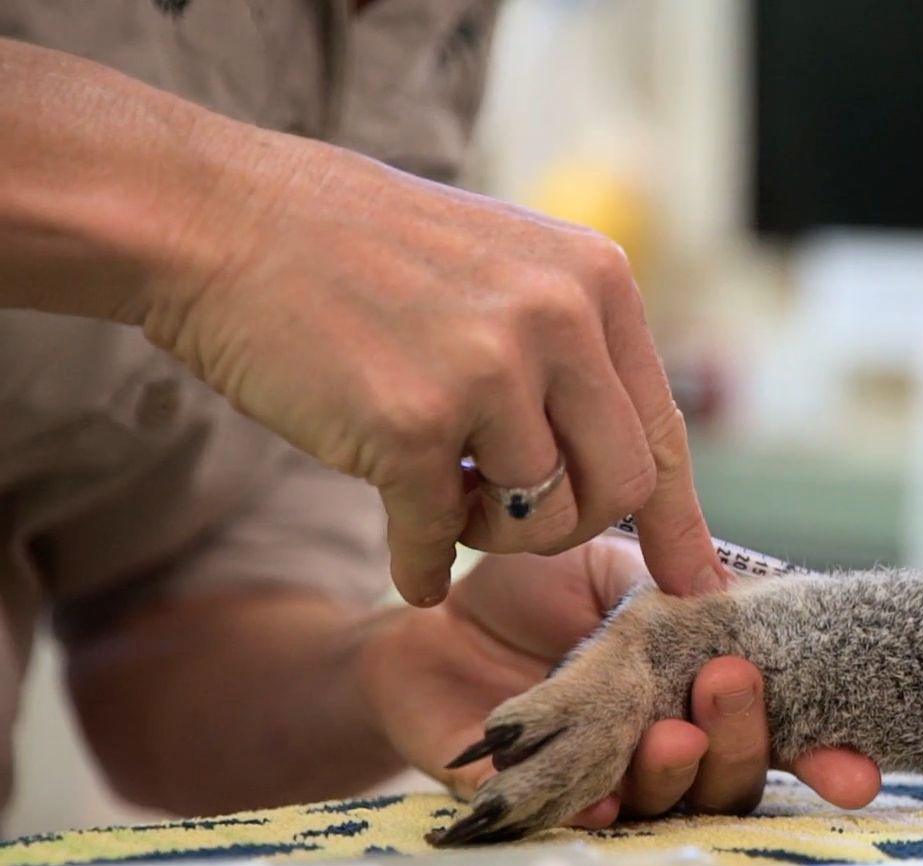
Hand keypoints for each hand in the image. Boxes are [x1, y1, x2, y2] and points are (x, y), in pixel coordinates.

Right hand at [139, 122, 721, 606]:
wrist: (221, 218)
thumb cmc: (363, 255)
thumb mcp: (506, 269)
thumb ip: (575, 353)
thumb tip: (640, 478)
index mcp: (597, 282)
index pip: (663, 428)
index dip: (680, 521)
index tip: (695, 584)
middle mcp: (560, 319)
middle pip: (623, 487)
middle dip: (572, 525)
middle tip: (509, 513)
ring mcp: (489, 370)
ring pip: (543, 517)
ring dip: (493, 532)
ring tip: (443, 494)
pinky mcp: (410, 424)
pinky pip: (442, 538)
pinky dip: (423, 563)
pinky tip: (408, 561)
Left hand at [360, 538, 879, 824]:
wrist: (423, 621)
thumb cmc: (529, 587)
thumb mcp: (612, 569)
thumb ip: (675, 587)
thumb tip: (736, 603)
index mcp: (693, 694)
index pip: (772, 735)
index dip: (820, 761)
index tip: (857, 777)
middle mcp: (659, 749)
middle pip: (724, 779)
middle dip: (739, 740)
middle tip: (729, 688)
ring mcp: (599, 786)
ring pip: (658, 807)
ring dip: (671, 777)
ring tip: (668, 736)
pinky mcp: (528, 808)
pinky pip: (565, 822)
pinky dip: (582, 813)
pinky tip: (592, 801)